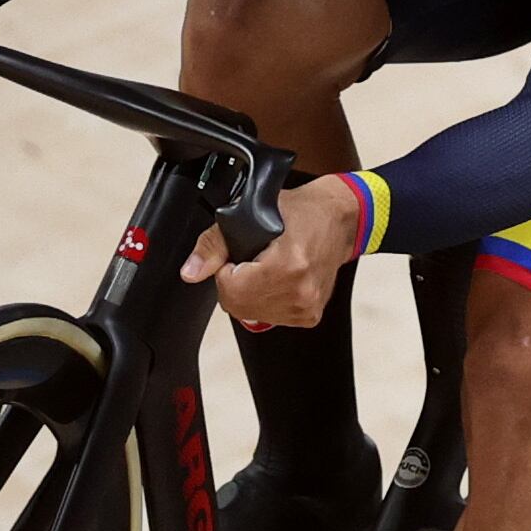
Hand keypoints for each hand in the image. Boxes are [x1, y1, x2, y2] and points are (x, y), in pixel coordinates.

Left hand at [190, 174, 368, 329]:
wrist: (340, 220)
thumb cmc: (301, 212)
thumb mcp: (250, 214)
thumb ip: (214, 246)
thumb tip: (191, 272)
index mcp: (287, 266)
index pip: (230, 289)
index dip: (227, 271)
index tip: (242, 255)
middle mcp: (300, 292)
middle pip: (239, 305)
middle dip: (237, 284)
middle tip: (255, 261)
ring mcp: (306, 307)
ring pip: (251, 314)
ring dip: (251, 294)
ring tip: (269, 269)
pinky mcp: (310, 315)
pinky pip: (270, 317)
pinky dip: (267, 301)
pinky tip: (281, 281)